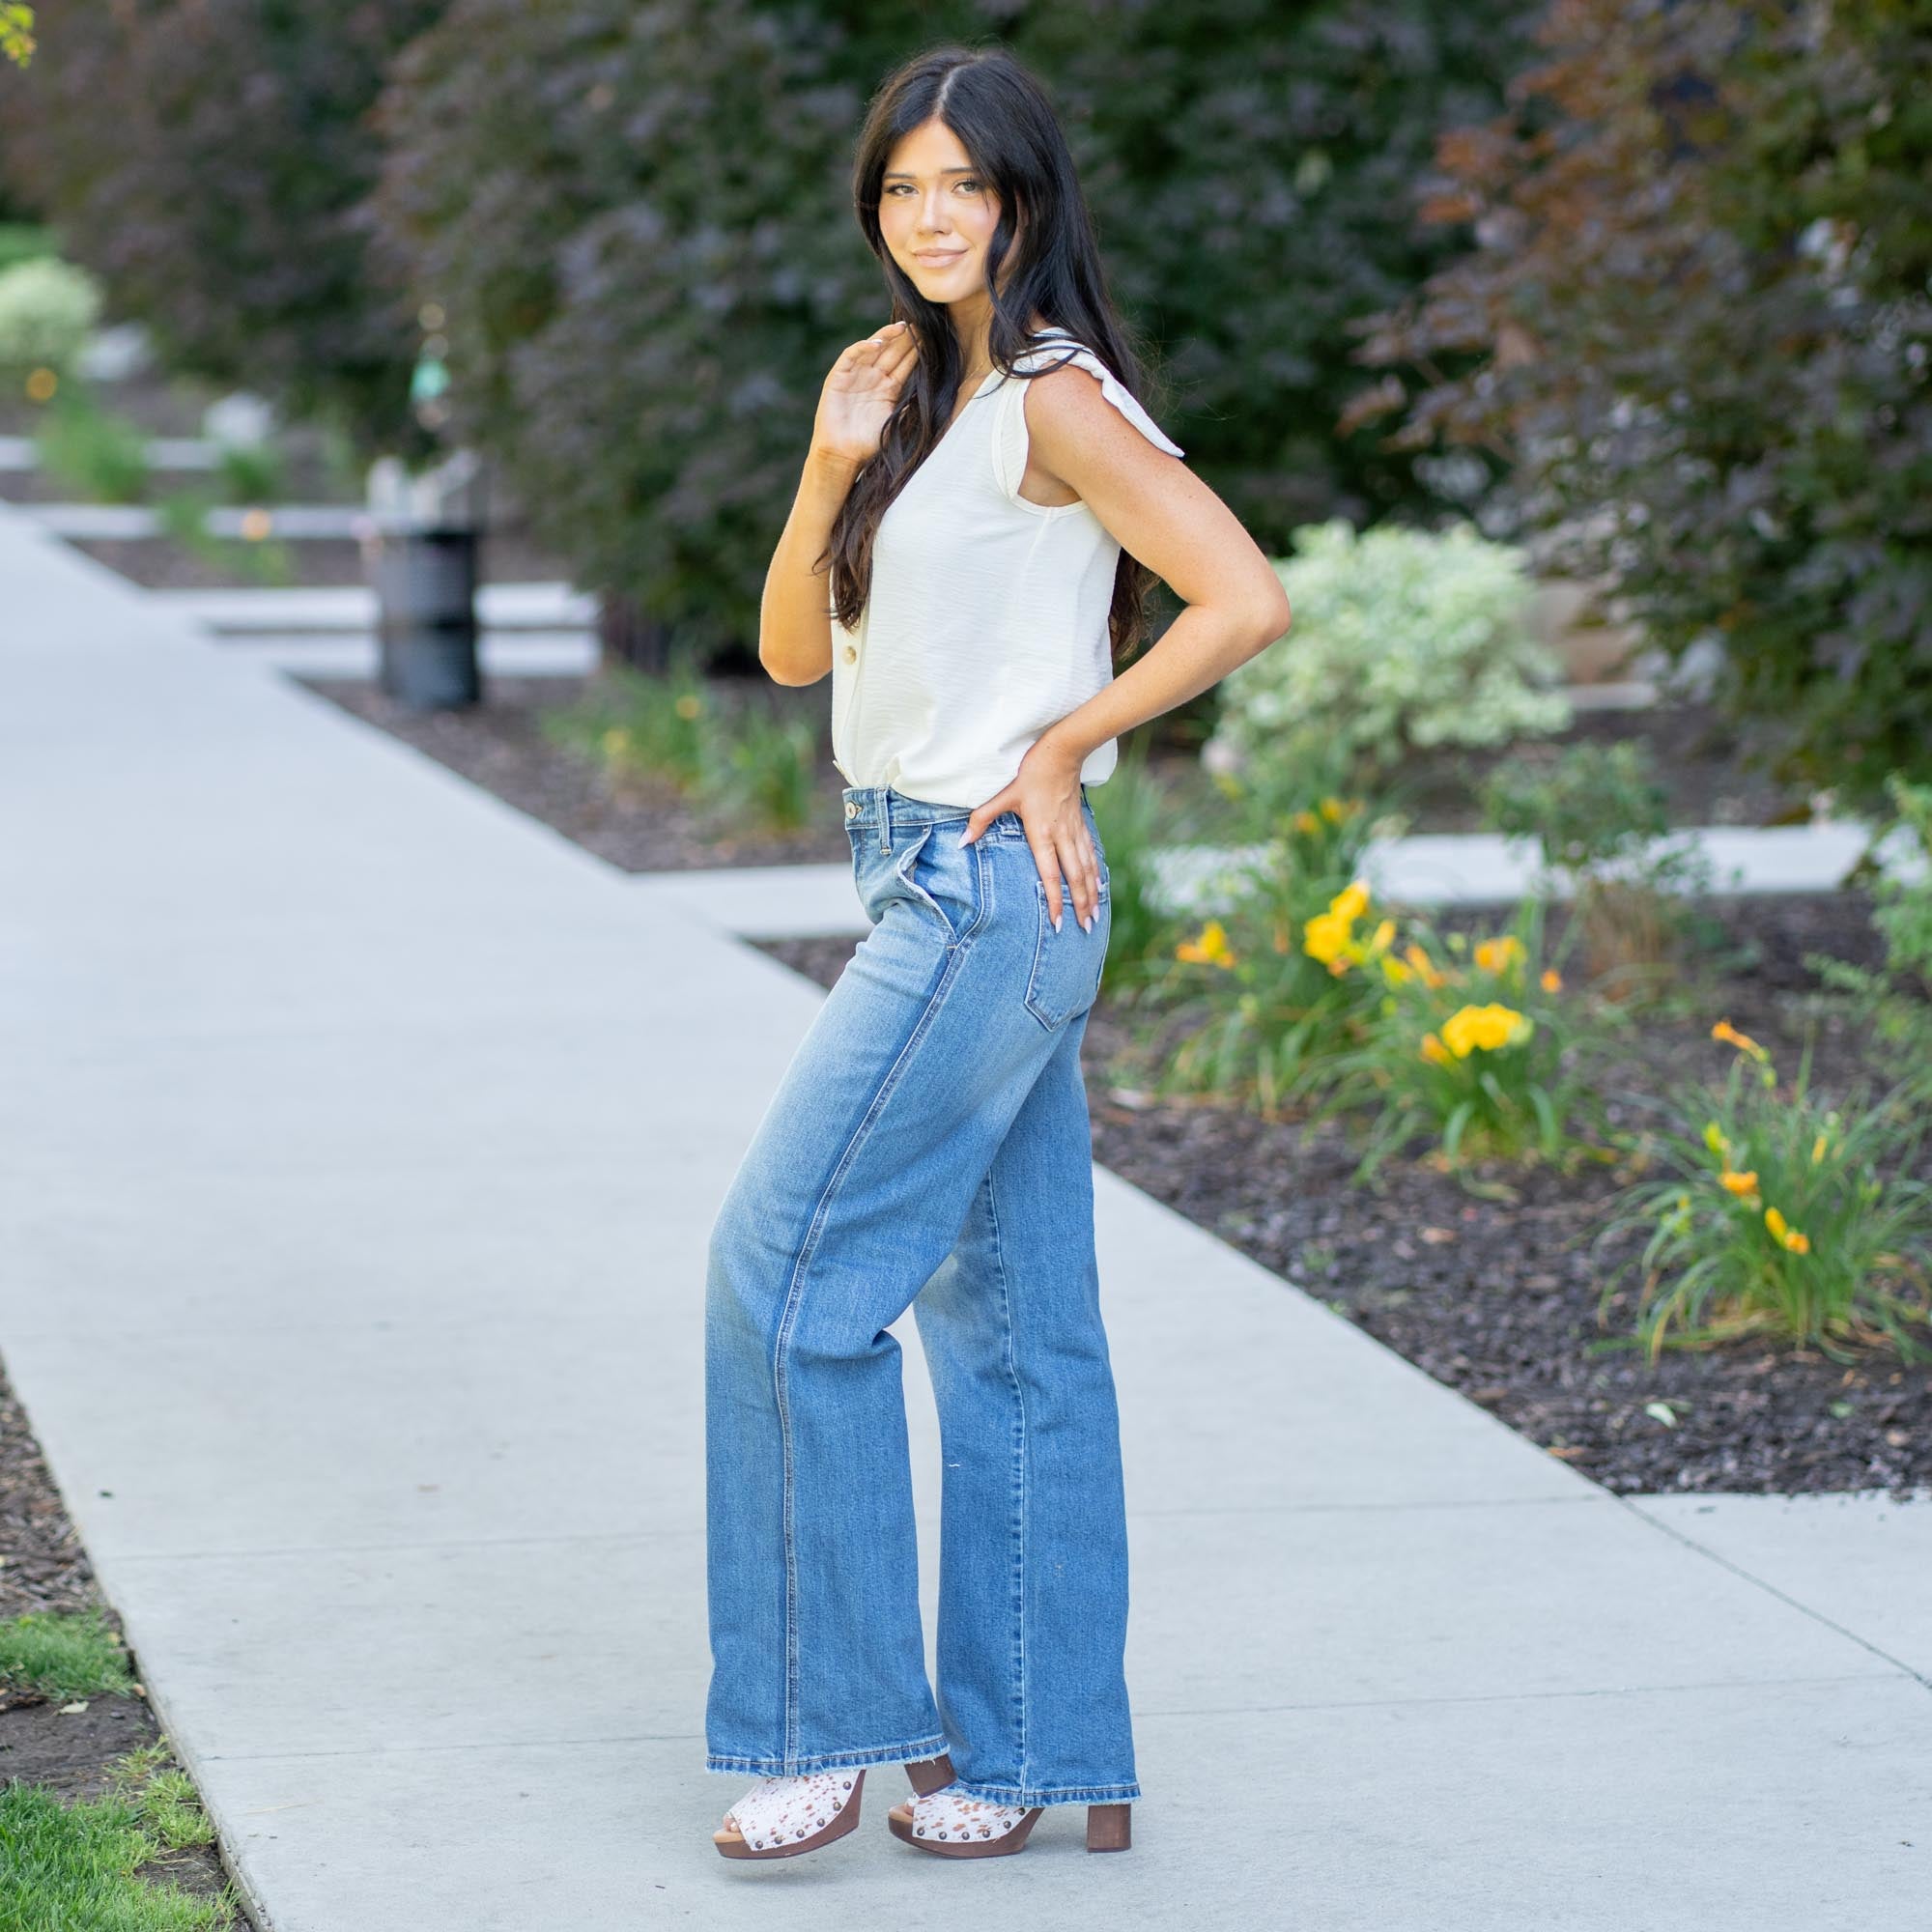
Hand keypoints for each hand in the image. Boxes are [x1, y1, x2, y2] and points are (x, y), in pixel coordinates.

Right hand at [812, 320, 917, 467]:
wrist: (842, 454)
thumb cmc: (868, 444)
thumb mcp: (895, 424)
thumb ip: (909, 408)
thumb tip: (929, 396)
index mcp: (888, 389)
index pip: (904, 365)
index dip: (916, 352)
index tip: (931, 339)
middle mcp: (873, 378)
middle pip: (892, 353)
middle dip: (905, 339)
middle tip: (921, 324)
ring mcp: (856, 375)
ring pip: (873, 349)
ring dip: (886, 337)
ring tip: (902, 327)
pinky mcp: (838, 377)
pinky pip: (851, 356)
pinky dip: (862, 348)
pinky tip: (877, 344)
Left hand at [958, 738, 1100, 932]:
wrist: (1063, 752)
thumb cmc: (1031, 773)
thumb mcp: (1004, 795)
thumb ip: (982, 818)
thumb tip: (962, 841)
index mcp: (1042, 833)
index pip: (1050, 875)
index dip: (1056, 900)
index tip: (1058, 923)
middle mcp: (1062, 836)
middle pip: (1074, 878)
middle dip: (1080, 905)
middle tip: (1085, 929)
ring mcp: (1074, 830)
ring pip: (1086, 868)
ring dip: (1091, 893)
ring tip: (1094, 915)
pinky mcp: (1080, 823)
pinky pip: (1091, 853)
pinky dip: (1096, 872)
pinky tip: (1099, 885)